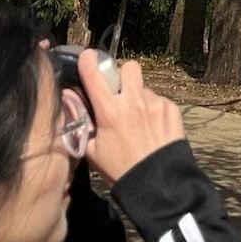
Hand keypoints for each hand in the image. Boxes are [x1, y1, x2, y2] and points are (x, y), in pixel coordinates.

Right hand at [81, 55, 184, 184]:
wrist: (158, 184)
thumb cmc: (120, 169)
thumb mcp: (91, 151)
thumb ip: (78, 124)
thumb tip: (69, 100)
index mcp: (110, 111)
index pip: (94, 74)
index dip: (89, 61)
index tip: (87, 57)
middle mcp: (133, 101)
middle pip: (129, 67)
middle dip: (123, 75)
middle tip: (120, 92)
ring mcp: (155, 103)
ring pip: (144, 86)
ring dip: (139, 96)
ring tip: (138, 120)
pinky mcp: (171, 109)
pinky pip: (159, 100)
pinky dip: (154, 110)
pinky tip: (152, 128)